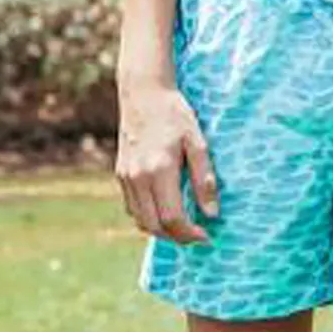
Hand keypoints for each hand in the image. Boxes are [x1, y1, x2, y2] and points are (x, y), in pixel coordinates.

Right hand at [115, 83, 218, 243]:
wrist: (143, 93)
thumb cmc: (175, 115)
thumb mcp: (198, 142)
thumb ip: (205, 179)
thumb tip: (212, 213)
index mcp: (159, 169)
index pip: (172, 218)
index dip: (190, 233)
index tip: (207, 235)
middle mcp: (137, 177)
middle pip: (154, 226)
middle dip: (177, 237)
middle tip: (198, 236)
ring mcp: (125, 177)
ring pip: (141, 220)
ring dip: (162, 230)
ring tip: (184, 226)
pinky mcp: (120, 174)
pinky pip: (133, 207)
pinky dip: (149, 217)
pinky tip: (166, 209)